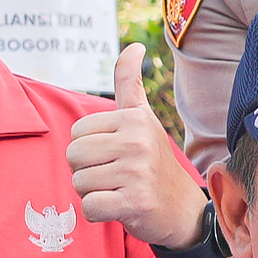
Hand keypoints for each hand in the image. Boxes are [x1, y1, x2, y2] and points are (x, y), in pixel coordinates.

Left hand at [70, 46, 210, 248]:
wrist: (183, 211)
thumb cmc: (154, 163)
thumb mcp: (143, 119)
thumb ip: (130, 83)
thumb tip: (133, 45)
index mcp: (135, 119)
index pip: (77, 133)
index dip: (89, 148)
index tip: (114, 156)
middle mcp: (137, 142)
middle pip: (73, 156)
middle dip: (86, 171)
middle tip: (114, 176)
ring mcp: (137, 173)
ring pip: (79, 182)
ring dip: (92, 193)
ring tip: (119, 190)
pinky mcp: (134, 203)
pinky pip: (89, 207)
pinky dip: (98, 213)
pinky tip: (120, 207)